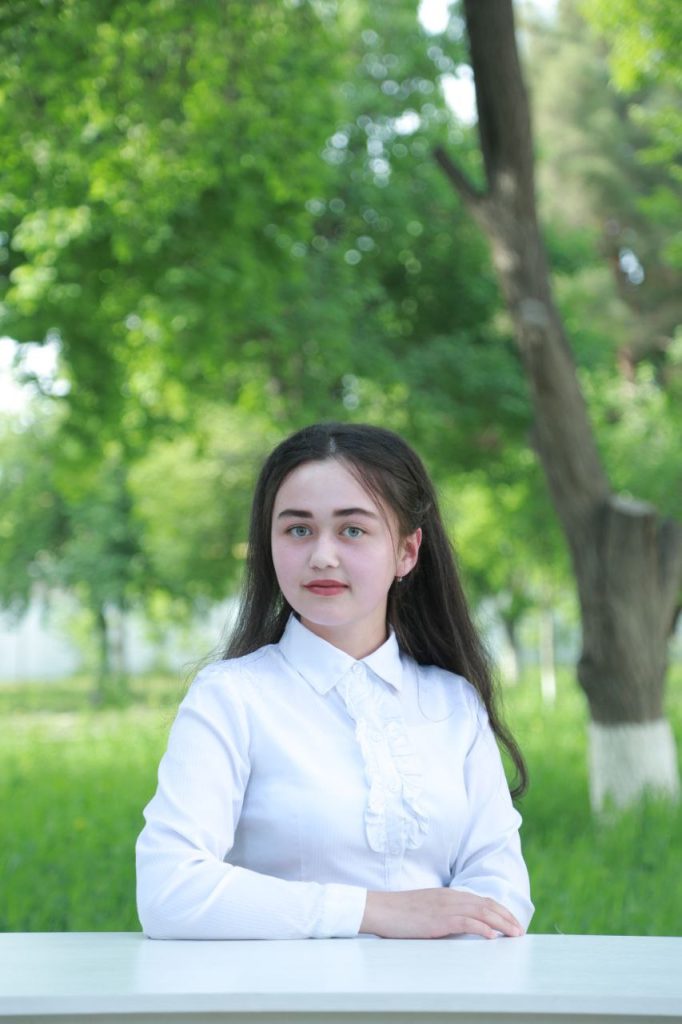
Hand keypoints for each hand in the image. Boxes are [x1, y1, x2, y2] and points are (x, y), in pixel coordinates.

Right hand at [360, 888, 523, 939]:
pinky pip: (466, 922)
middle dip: (506, 917)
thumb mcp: (427, 910)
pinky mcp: (439, 919)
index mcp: (448, 895)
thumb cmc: (400, 913)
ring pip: (481, 912)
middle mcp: (450, 897)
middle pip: (486, 904)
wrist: (381, 908)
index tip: (511, 921)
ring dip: (501, 923)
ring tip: (514, 933)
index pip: (480, 900)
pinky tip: (492, 936)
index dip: (499, 910)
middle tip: (520, 930)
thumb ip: (445, 914)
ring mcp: (445, 907)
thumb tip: (461, 926)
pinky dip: (482, 928)